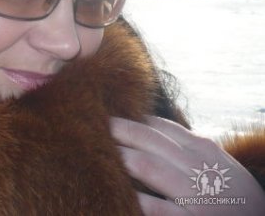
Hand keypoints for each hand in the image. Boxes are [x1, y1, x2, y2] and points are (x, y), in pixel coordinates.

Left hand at [110, 115, 264, 214]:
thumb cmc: (233, 195)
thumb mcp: (217, 164)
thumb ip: (186, 148)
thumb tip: (146, 128)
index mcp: (203, 149)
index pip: (159, 126)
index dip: (130, 120)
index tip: (106, 116)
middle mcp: (198, 167)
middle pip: (148, 140)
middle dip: (117, 131)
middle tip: (89, 124)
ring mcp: (196, 195)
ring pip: (148, 166)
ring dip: (119, 157)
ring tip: (95, 152)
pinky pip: (157, 208)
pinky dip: (136, 199)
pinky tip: (117, 193)